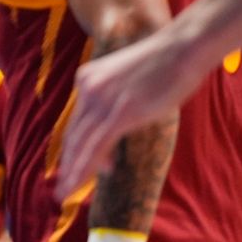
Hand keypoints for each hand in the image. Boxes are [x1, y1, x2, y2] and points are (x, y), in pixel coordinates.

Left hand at [56, 37, 191, 198]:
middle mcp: (88, 88)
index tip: (70, 167)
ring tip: (65, 193)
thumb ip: (117, 100)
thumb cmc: (163, 63)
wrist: (181, 48)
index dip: (73, 147)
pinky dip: (88, 165)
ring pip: (80, 143)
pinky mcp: (120, 112)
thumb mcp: (128, 79)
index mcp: (87, 78)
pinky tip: (84, 180)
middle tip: (60, 187)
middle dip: (66, 163)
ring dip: (73, 171)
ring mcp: (102, 101)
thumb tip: (116, 124)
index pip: (77, 121)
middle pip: (72, 134)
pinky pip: (97, 145)